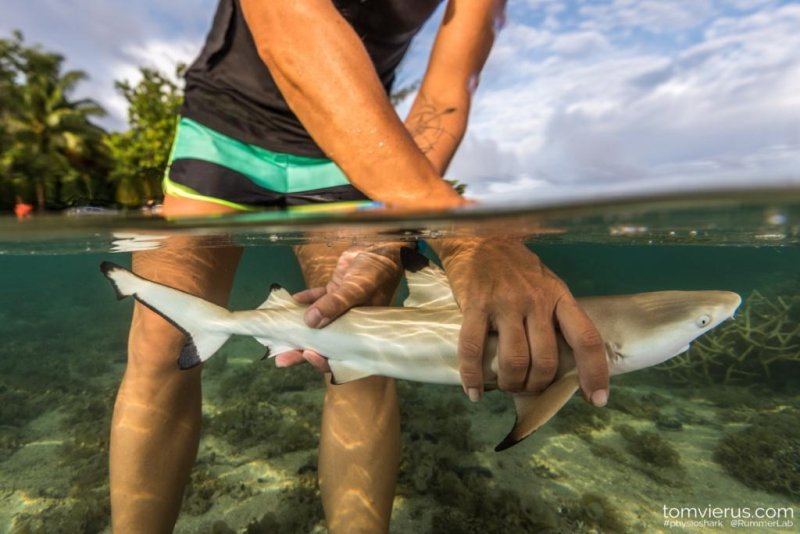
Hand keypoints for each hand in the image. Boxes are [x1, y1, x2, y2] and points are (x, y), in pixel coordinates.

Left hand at [273, 244, 403, 370]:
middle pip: (325, 344)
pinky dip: (306, 300)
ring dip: (300, 328)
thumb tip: (310, 322)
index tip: (307, 355)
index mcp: (362, 332)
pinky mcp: (336, 292)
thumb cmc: (376, 273)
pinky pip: (318, 299)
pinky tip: (294, 300)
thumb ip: (334, 304)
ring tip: (280, 334)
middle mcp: (351, 324)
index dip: (324, 360)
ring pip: (318, 324)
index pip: (342, 355)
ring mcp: (342, 308)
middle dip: (303, 350)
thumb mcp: (357, 290)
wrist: (379, 248)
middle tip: (282, 359)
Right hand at [437, 238, 608, 405]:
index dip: (595, 372)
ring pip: (514, 360)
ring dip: (511, 383)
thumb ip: (555, 316)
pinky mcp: (475, 304)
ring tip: (505, 386)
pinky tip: (475, 391)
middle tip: (528, 387)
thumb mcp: (546, 284)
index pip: (586, 338)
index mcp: (559, 296)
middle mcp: (536, 300)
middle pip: (545, 359)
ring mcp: (505, 303)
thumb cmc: (515, 266)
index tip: (597, 399)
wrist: (479, 236)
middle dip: (538, 384)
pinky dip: (473, 376)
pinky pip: (473, 349)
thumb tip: (562, 362)